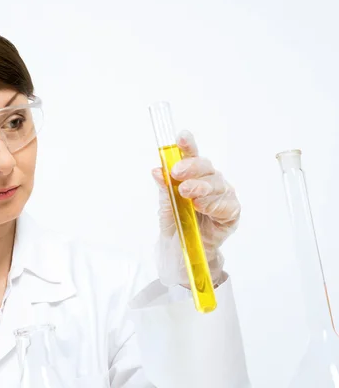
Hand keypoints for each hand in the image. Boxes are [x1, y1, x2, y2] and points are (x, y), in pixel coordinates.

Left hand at [152, 130, 240, 286]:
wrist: (182, 250)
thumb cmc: (176, 223)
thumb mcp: (166, 205)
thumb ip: (164, 188)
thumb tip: (157, 171)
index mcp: (193, 175)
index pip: (191, 155)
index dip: (187, 145)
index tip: (181, 137)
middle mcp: (210, 181)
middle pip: (205, 167)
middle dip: (191, 167)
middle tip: (177, 172)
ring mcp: (223, 195)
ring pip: (216, 184)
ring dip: (200, 186)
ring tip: (186, 192)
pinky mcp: (231, 212)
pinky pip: (227, 205)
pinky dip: (213, 204)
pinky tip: (202, 206)